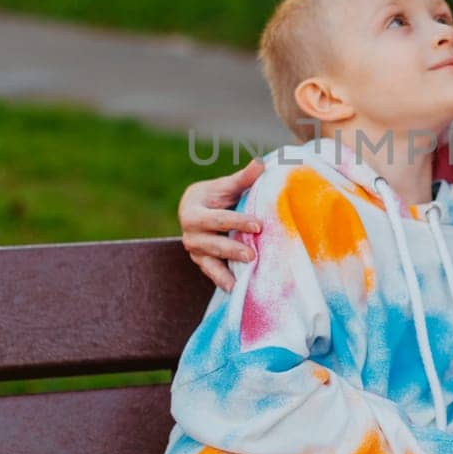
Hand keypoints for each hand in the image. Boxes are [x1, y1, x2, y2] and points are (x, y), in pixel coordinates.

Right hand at [178, 158, 264, 290]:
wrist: (196, 211)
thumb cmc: (214, 196)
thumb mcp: (225, 186)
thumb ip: (243, 178)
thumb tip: (262, 163)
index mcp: (193, 212)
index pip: (216, 218)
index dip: (237, 221)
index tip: (258, 226)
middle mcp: (190, 235)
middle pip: (213, 244)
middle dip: (233, 249)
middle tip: (253, 256)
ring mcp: (195, 251)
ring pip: (211, 262)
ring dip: (228, 270)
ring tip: (246, 275)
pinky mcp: (202, 263)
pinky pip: (212, 274)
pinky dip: (224, 281)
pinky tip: (237, 290)